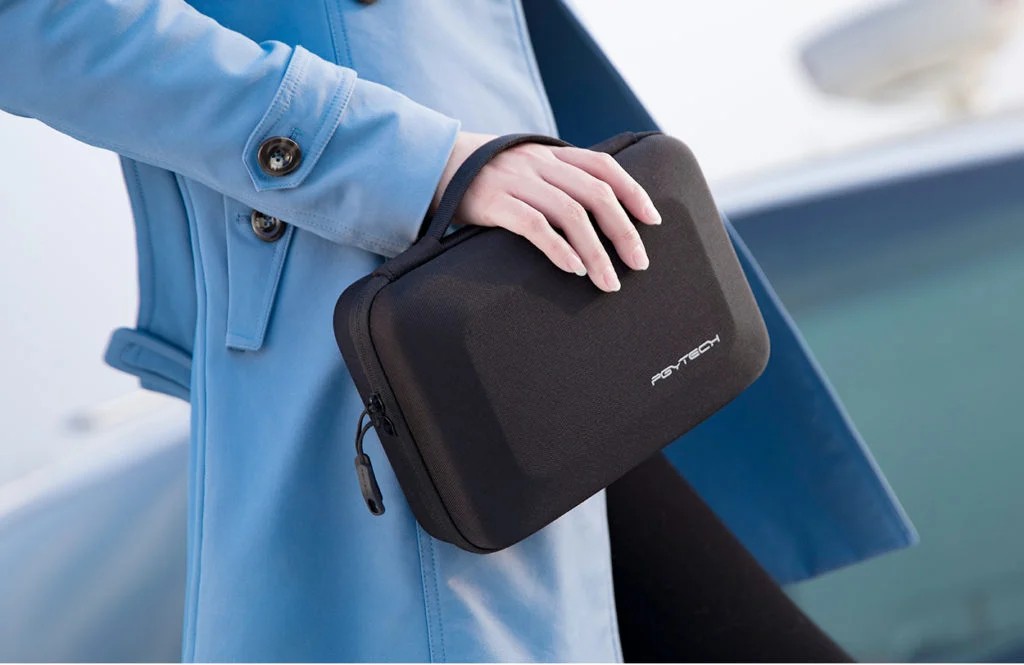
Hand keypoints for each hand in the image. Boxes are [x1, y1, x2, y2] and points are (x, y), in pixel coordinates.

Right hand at [431, 132, 661, 292]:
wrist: (430, 165)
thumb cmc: (483, 177)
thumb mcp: (524, 168)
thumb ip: (556, 181)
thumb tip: (595, 214)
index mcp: (551, 154)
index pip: (604, 166)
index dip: (633, 192)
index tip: (653, 221)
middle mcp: (539, 163)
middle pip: (596, 194)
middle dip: (624, 231)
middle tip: (639, 265)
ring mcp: (516, 180)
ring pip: (571, 213)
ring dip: (596, 251)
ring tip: (608, 281)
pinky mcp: (493, 202)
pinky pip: (534, 225)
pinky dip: (559, 248)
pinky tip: (573, 269)